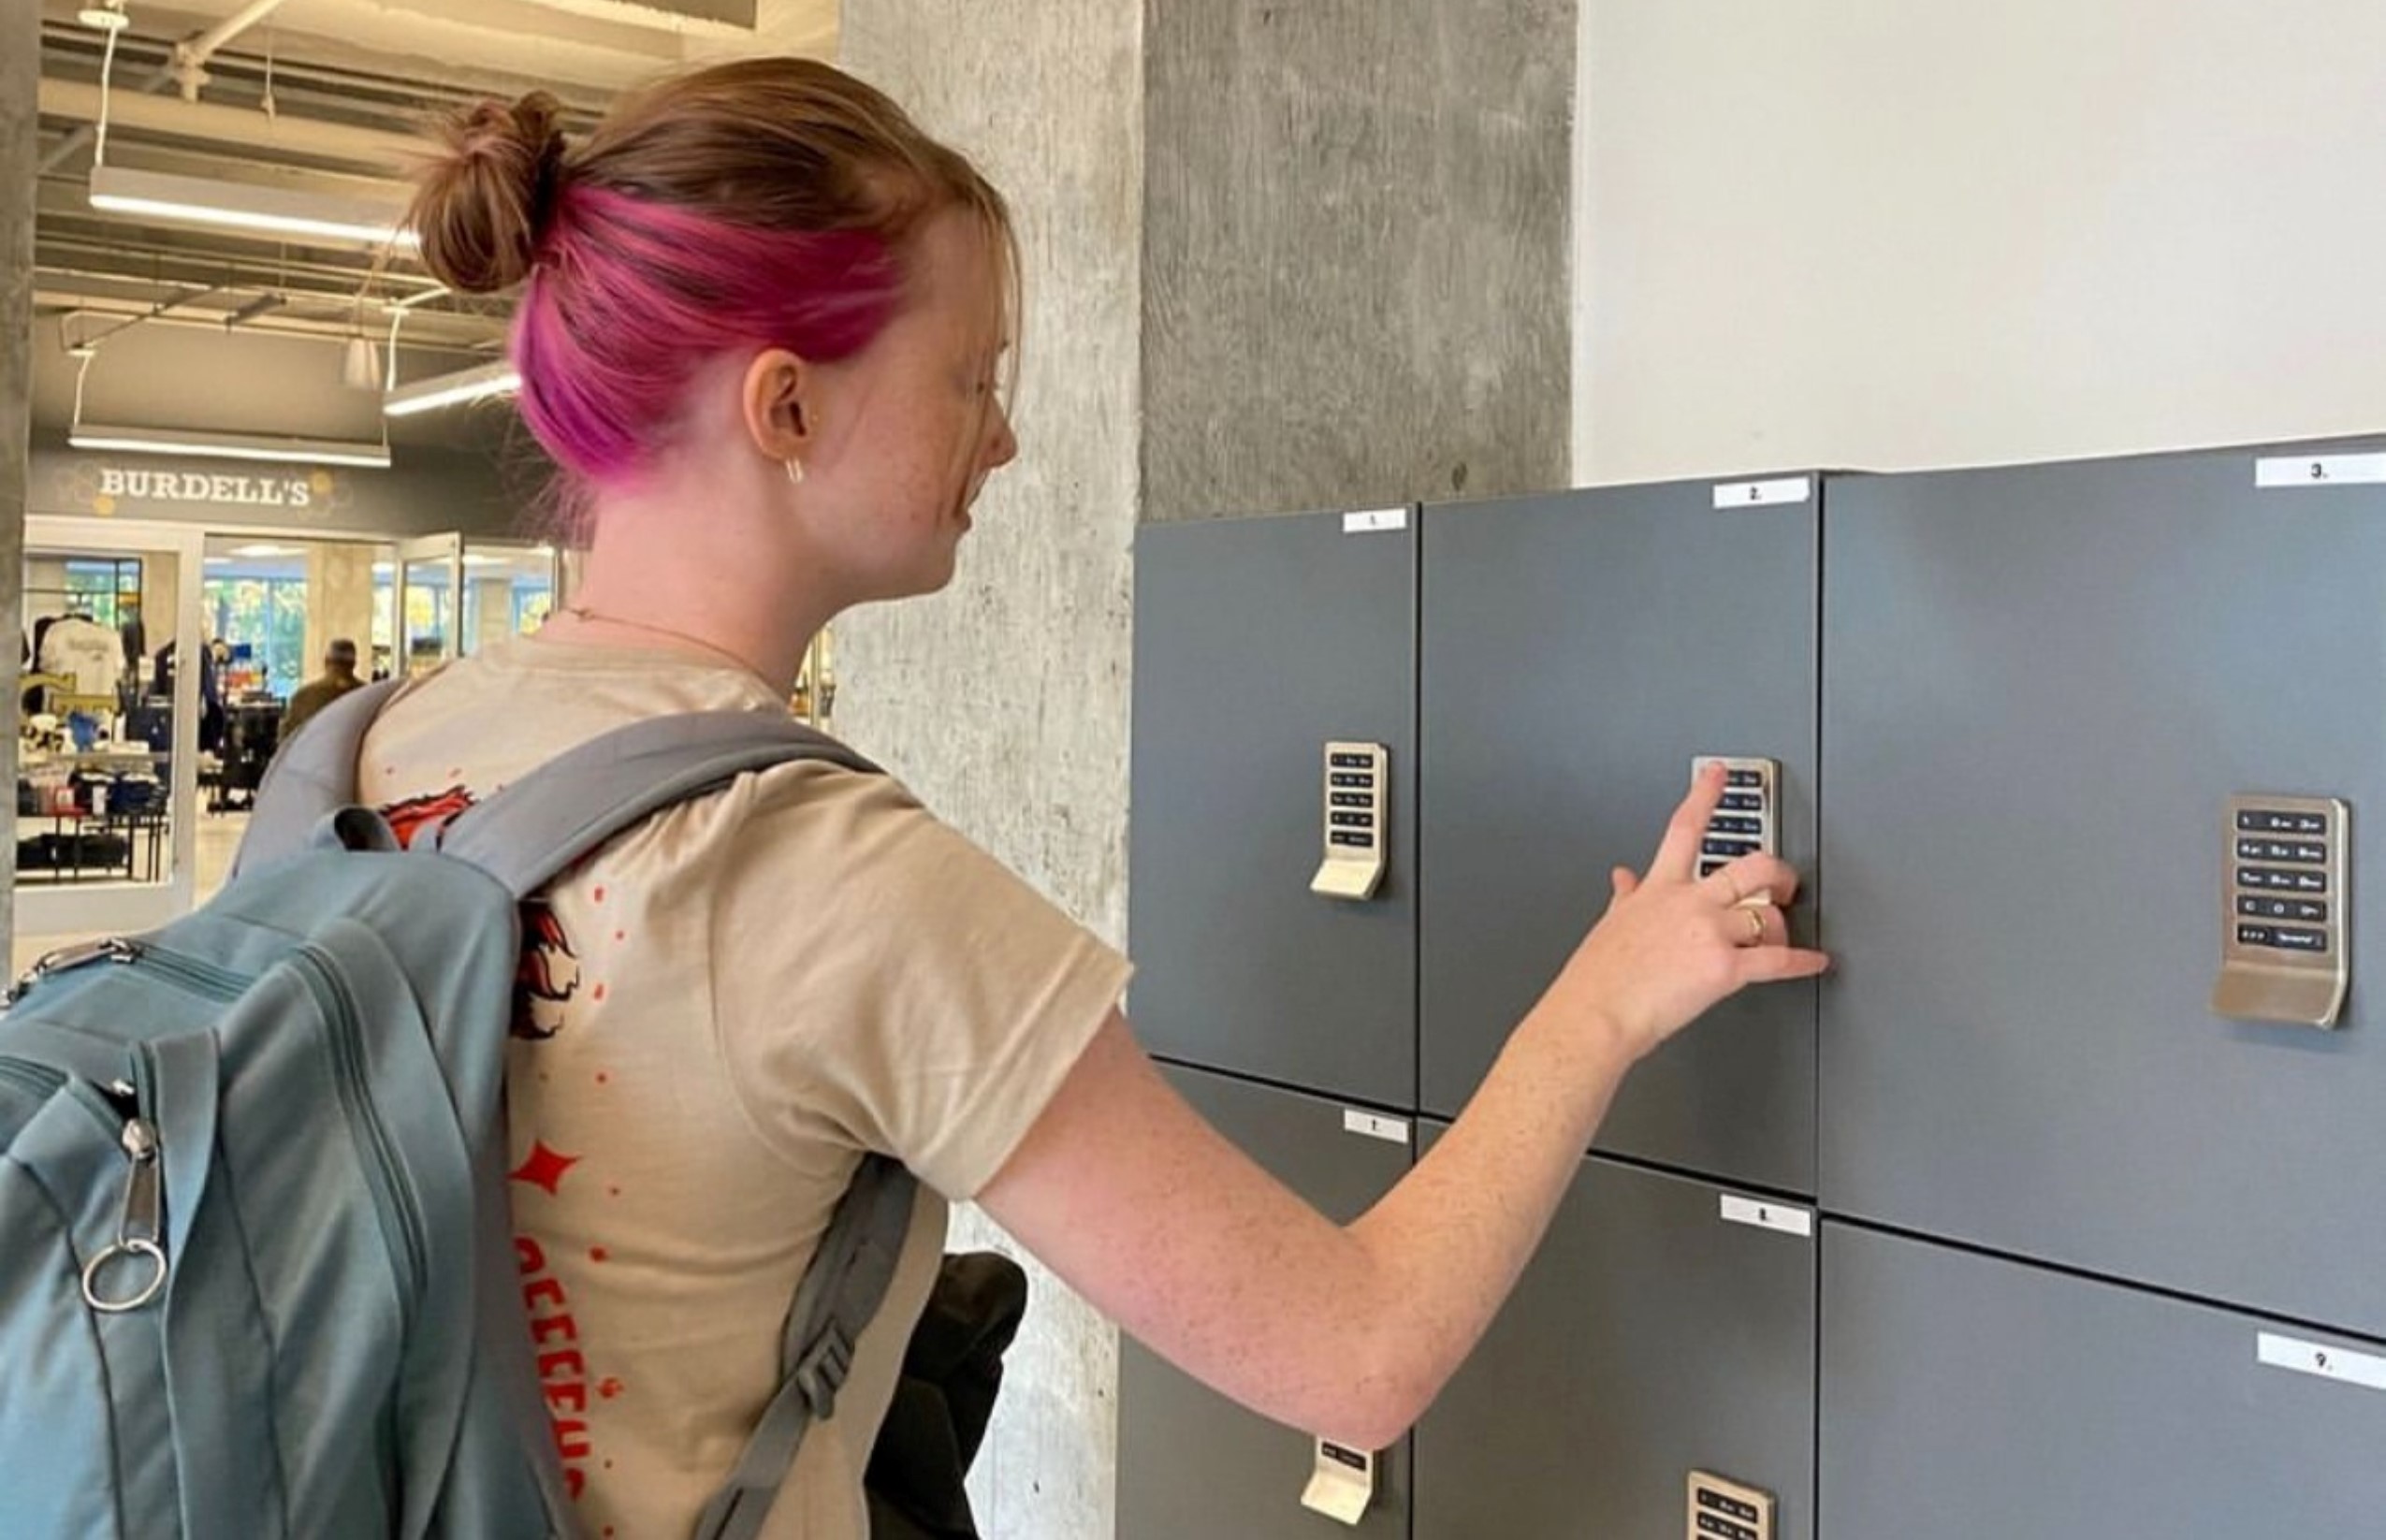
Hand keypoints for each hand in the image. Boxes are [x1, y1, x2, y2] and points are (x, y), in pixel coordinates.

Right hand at [1538, 762, 1830, 1063]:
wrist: (1596, 1014)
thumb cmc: (1597, 979)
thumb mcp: (1610, 924)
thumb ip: (1626, 896)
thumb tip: (1623, 877)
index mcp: (1659, 888)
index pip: (1685, 828)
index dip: (1705, 794)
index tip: (1719, 774)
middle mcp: (1689, 903)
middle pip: (1750, 867)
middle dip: (1776, 872)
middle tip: (1784, 880)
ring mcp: (1710, 932)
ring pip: (1766, 915)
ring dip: (1780, 927)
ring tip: (1783, 936)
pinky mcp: (1725, 968)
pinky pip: (1777, 961)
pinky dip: (1802, 962)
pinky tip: (1814, 962)